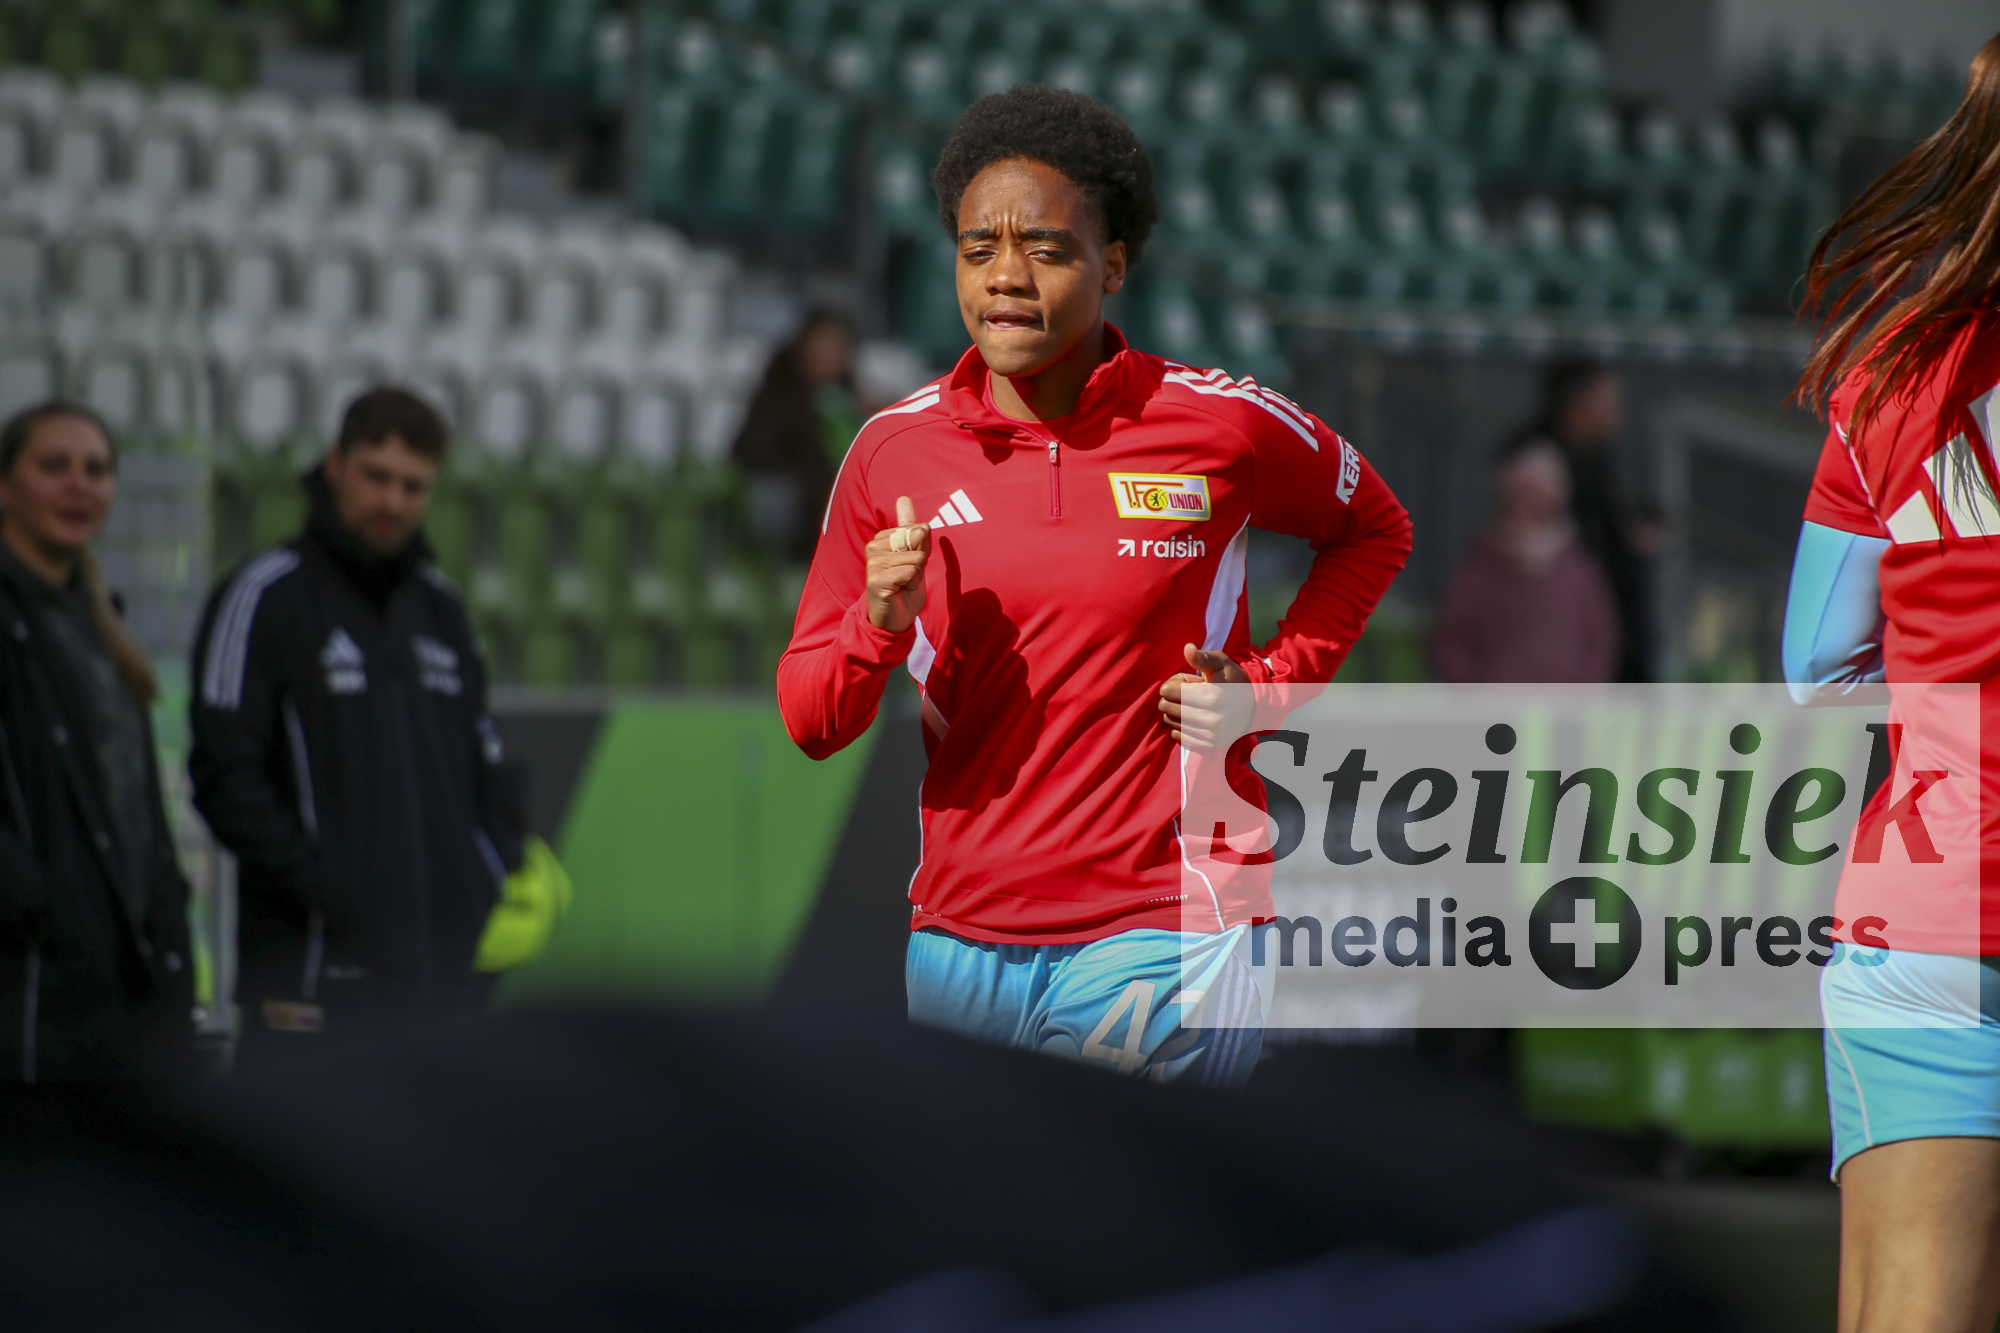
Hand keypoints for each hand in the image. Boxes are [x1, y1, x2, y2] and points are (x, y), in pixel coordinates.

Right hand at [865, 496, 929, 632]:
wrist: (894, 618)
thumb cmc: (904, 585)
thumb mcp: (915, 554)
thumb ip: (911, 528)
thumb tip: (904, 498)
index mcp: (883, 537)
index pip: (919, 530)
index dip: (923, 550)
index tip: (911, 564)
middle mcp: (874, 546)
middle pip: (917, 539)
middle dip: (920, 562)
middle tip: (908, 576)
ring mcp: (873, 563)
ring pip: (915, 557)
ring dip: (916, 576)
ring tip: (903, 584)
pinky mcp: (876, 579)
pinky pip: (909, 572)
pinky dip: (912, 584)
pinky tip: (900, 591)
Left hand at [1157, 644, 1252, 750]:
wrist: (1253, 705)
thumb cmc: (1232, 680)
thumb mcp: (1220, 663)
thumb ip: (1202, 657)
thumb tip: (1187, 647)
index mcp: (1212, 696)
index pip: (1170, 691)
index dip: (1171, 684)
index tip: (1181, 682)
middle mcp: (1211, 719)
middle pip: (1168, 707)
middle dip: (1170, 698)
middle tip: (1183, 693)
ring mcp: (1211, 734)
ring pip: (1171, 722)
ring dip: (1173, 712)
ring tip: (1188, 705)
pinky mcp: (1210, 745)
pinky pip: (1179, 736)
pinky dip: (1179, 726)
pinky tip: (1190, 717)